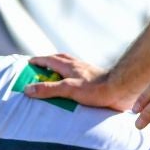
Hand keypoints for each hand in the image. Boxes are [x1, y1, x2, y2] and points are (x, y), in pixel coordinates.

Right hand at [22, 53, 136, 110]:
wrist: (121, 90)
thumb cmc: (96, 89)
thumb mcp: (68, 89)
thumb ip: (48, 89)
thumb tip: (28, 89)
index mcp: (69, 66)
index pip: (49, 59)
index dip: (38, 61)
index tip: (28, 63)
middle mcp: (78, 67)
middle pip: (60, 59)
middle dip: (48, 61)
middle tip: (39, 68)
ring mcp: (87, 72)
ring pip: (70, 66)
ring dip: (60, 69)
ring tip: (54, 76)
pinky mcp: (94, 80)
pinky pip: (78, 76)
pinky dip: (71, 78)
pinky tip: (72, 85)